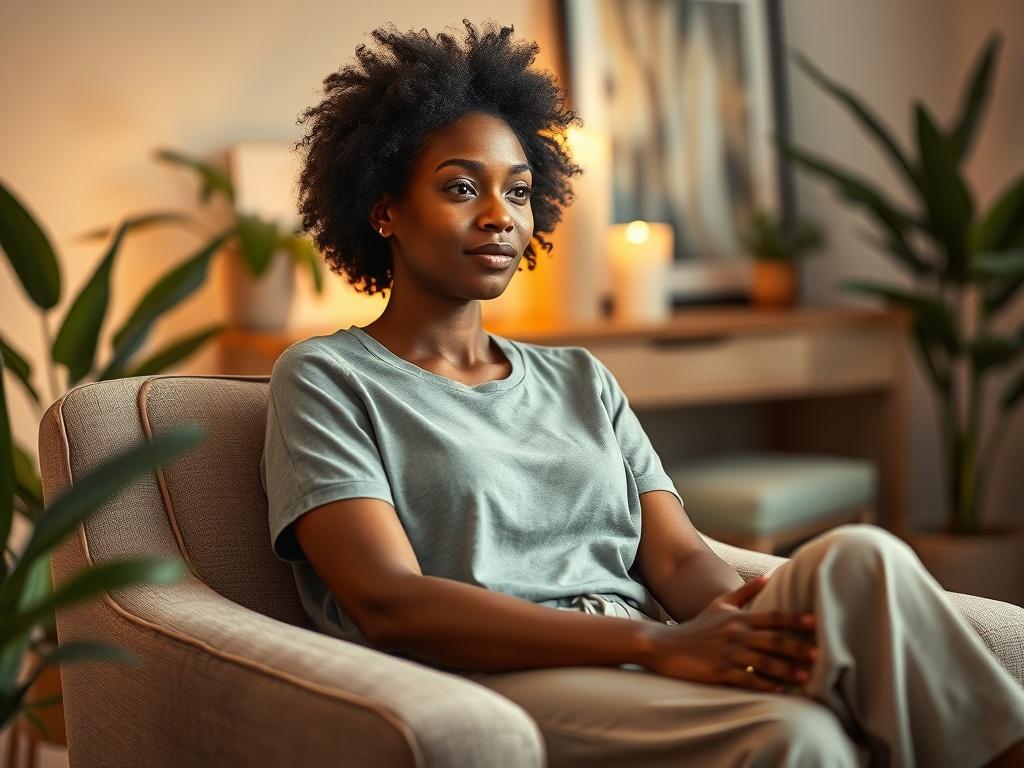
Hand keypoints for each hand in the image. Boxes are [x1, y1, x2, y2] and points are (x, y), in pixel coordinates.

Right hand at [639, 574, 817, 693]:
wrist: (666, 646)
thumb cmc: (697, 626)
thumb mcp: (720, 605)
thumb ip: (746, 592)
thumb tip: (770, 576)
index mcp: (738, 618)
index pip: (772, 617)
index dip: (795, 619)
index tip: (816, 622)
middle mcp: (735, 634)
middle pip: (773, 640)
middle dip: (797, 647)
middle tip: (820, 653)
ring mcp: (728, 654)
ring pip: (763, 662)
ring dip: (786, 670)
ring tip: (806, 677)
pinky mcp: (719, 672)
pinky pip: (746, 680)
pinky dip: (763, 685)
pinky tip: (779, 690)